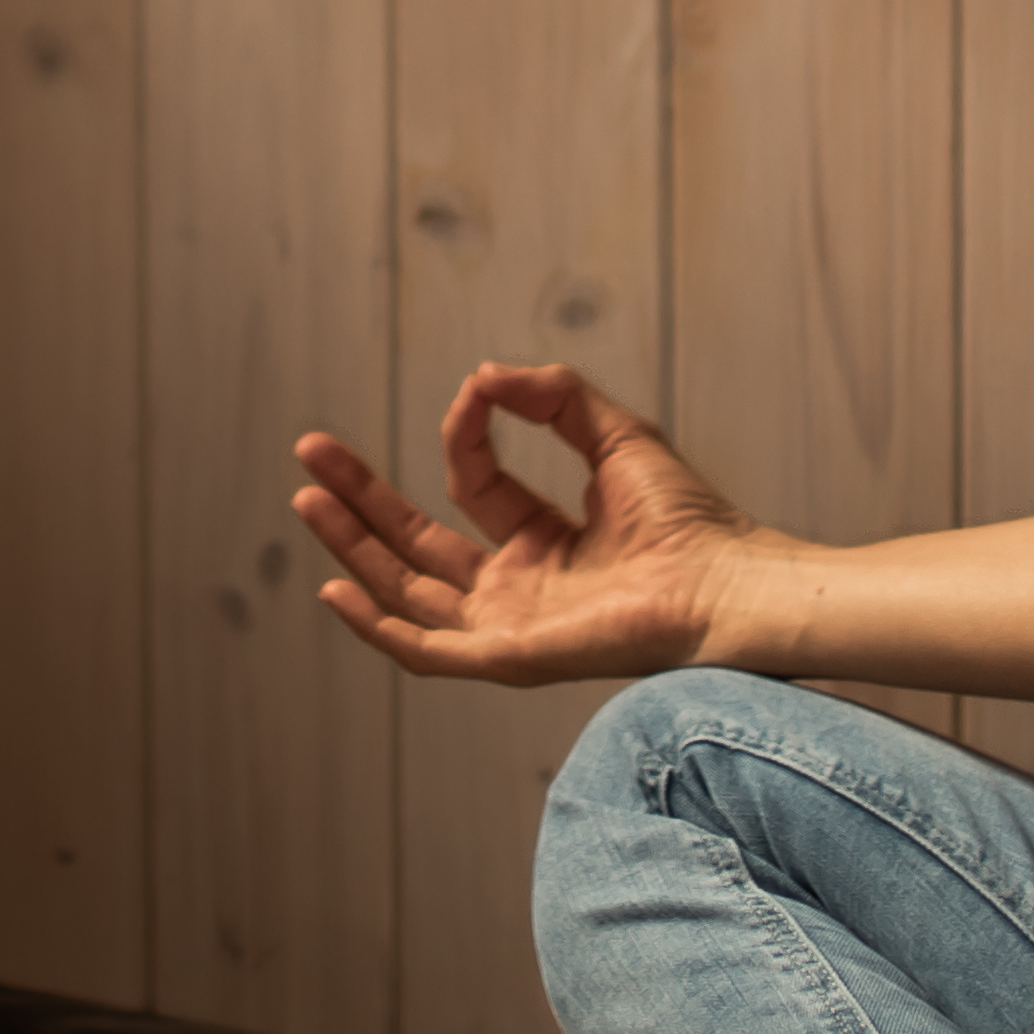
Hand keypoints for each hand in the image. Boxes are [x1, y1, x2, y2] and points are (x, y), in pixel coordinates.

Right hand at [288, 363, 777, 686]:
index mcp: (545, 540)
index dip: (463, 435)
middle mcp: (519, 587)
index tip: (473, 393)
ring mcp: (509, 626)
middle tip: (310, 451)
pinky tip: (335, 587)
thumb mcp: (614, 433)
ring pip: (406, 591)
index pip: (473, 486)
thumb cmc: (692, 519)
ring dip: (352, 545)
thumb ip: (552, 397)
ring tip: (305, 497)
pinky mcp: (509, 657)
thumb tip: (480, 377)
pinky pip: (426, 650)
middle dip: (360, 499)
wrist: (728, 584)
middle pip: (415, 544)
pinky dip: (375, 625)